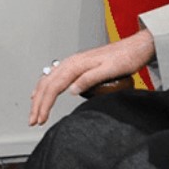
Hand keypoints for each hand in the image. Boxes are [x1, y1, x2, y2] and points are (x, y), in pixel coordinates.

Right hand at [28, 30, 154, 125]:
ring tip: (35, 113)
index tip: (40, 119)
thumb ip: (89, 79)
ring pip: (47, 80)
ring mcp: (73, 63)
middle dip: (37, 104)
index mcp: (76, 64)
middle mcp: (71, 62)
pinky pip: (53, 76)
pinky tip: (41, 93)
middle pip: (46, 84)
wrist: (135, 47)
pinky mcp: (77, 65)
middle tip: (33, 121)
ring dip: (39, 97)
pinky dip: (44, 87)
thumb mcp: (110, 70)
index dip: (44, 105)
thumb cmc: (125, 58)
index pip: (53, 87)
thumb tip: (71, 90)